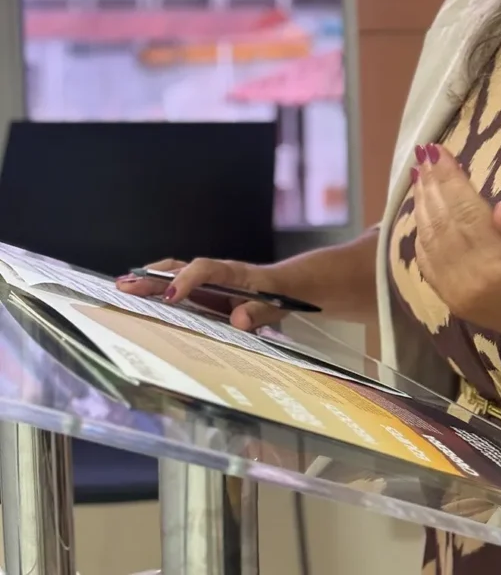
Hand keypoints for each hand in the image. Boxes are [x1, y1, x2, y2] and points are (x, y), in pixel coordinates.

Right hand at [116, 258, 283, 331]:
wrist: (288, 286)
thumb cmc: (282, 293)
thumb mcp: (277, 305)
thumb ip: (259, 312)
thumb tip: (238, 320)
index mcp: (234, 273)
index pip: (207, 269)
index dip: (187, 280)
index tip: (170, 296)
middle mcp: (216, 273)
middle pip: (181, 268)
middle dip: (153, 277)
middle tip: (125, 286)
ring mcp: (208, 282)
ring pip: (174, 274)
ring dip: (149, 280)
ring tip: (122, 288)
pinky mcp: (204, 293)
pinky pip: (177, 287)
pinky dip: (156, 290)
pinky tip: (137, 298)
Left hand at [412, 144, 500, 356]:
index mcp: (500, 264)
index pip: (465, 211)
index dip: (449, 178)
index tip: (438, 150)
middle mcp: (471, 280)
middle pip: (442, 223)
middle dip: (431, 186)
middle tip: (423, 155)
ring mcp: (457, 294)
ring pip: (429, 242)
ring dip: (421, 206)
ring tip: (418, 176)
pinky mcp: (453, 302)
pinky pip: (427, 264)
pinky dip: (421, 235)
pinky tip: (422, 213)